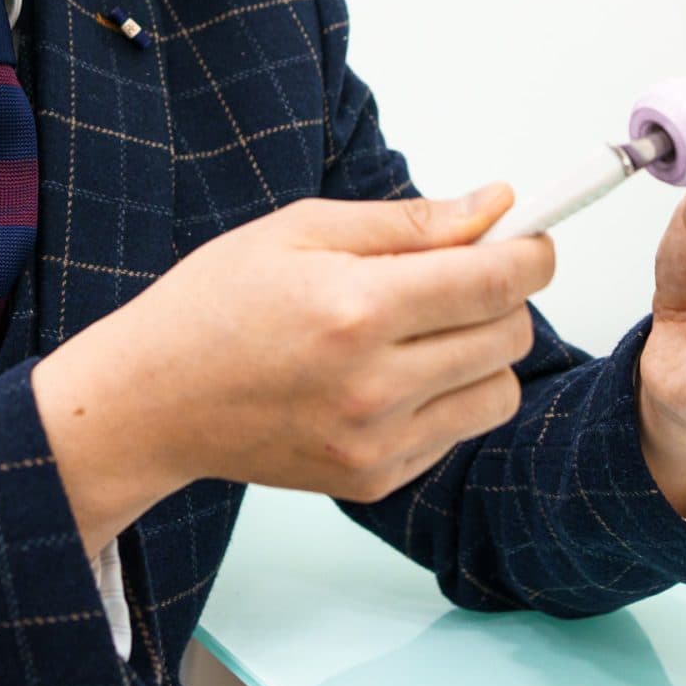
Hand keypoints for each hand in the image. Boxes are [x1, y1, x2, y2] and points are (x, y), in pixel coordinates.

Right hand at [35, 185, 552, 553]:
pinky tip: (390, 375)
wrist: (153, 401)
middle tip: (460, 277)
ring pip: (499, 391)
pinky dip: (445, 397)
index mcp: (358, 308)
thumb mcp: (303, 229)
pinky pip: (457, 432)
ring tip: (424, 330)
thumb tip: (496, 206)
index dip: (532, 253)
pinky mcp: (373, 479)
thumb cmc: (217, 302)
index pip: (497, 281)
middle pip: (510, 335)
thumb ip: (410, 221)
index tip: (530, 239)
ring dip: (482, 352)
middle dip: (503, 296)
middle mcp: (375, 385)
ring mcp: (376, 441)